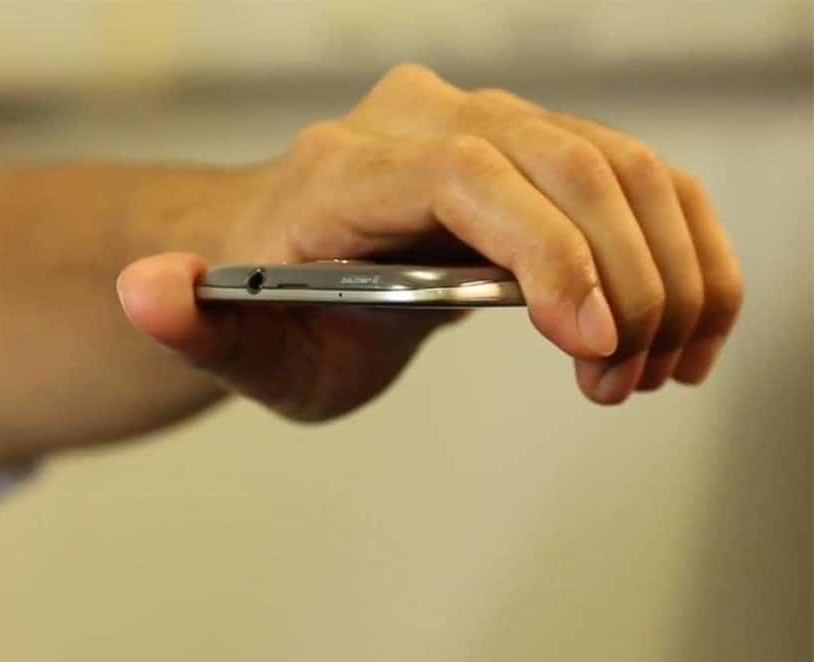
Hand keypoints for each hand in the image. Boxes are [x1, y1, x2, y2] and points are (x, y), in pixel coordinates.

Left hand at [117, 64, 742, 417]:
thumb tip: (145, 289)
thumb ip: (189, 322)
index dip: (543, 250)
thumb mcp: (234, 343)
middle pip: (560, 161)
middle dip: (621, 278)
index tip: (592, 341)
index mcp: (344, 167)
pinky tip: (682, 324)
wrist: (302, 263)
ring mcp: (486, 121)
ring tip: (653, 367)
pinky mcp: (531, 146)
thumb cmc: (274, 311)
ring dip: (664, 268)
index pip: (464, 175)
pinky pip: (632, 174)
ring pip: (616, 163)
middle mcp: (422, 118)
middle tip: (623, 377)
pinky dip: (677, 244)